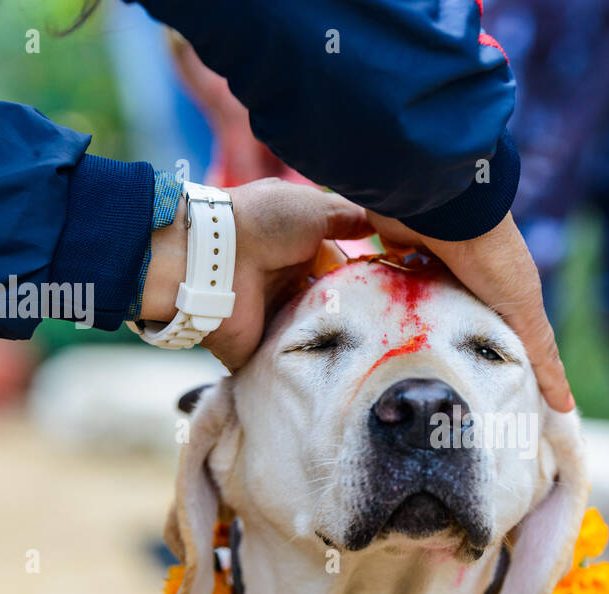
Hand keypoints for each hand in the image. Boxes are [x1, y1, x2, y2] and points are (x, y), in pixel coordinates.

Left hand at [141, 179, 370, 368]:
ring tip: (375, 352)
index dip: (366, 279)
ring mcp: (275, 318)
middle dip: (356, 314)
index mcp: (299, 251)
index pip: (341, 271)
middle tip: (391, 326)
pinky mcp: (262, 349)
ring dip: (339, 341)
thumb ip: (350, 217)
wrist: (213, 256)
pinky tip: (346, 372)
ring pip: (317, 336)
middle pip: (332, 305)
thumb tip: (386, 223)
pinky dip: (312, 367)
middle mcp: (288, 285)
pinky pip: (293, 363)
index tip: (395, 291)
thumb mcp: (314, 206)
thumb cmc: (263, 221)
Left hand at [365, 211, 574, 411]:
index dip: (499, 366)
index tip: (489, 401)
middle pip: (460, 326)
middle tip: (439, 396)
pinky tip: (378, 340)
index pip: (503, 337)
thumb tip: (566, 407)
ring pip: (424, 312)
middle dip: (452, 354)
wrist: (443, 203)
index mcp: (501, 290)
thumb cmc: (491, 257)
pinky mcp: (401, 256)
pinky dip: (388, 309)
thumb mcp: (524, 308)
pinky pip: (393, 290)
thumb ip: (540, 352)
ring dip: (416, 334)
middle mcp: (467, 278)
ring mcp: (433, 267)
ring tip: (403, 376)